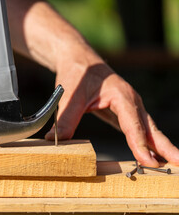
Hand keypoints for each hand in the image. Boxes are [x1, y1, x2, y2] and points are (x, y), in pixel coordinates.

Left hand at [45, 48, 178, 166]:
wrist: (78, 59)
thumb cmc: (77, 74)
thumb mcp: (69, 97)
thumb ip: (65, 120)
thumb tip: (55, 141)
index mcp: (121, 95)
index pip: (133, 123)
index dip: (140, 144)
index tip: (148, 161)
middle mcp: (131, 101)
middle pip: (150, 127)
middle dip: (165, 146)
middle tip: (178, 163)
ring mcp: (129, 106)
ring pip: (147, 128)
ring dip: (159, 146)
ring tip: (172, 163)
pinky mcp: (123, 112)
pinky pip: (137, 128)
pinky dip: (145, 141)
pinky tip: (150, 154)